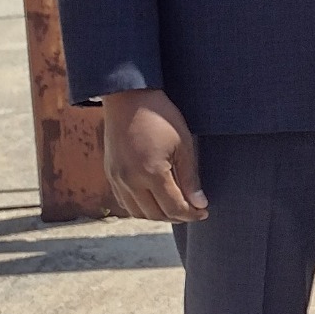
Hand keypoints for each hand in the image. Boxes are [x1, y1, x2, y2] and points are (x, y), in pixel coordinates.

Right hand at [102, 87, 205, 220]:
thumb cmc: (161, 116)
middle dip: (177, 216)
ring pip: (138, 213)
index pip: (174, 208)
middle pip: (156, 214)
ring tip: (175, 207)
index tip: (204, 212)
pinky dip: (141, 208)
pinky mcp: (110, 174)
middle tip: (193, 210)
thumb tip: (200, 204)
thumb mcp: (184, 144)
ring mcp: (117, 178)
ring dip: (158, 215)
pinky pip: (124, 202)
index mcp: (151, 173)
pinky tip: (155, 200)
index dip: (191, 214)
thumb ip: (190, 178)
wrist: (128, 97)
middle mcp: (130, 180)